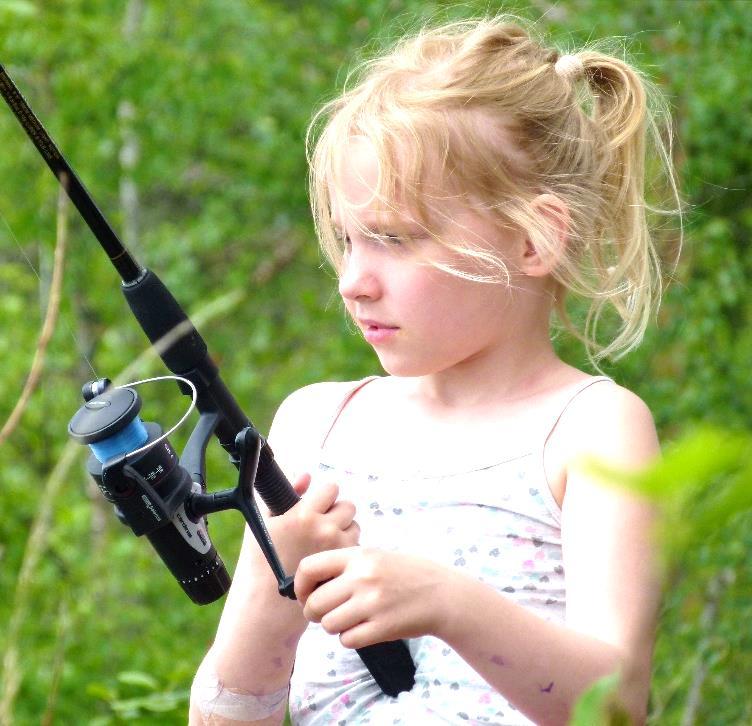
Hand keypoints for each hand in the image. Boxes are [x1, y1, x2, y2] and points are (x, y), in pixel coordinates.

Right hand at [265, 474, 359, 574]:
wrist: (266, 601)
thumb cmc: (260, 560)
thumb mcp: (265, 521)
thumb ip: (288, 492)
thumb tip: (306, 476)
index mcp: (304, 514)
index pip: (331, 489)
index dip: (324, 496)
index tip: (317, 504)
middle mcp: (324, 528)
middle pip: (347, 506)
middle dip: (336, 511)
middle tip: (323, 523)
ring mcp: (336, 547)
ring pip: (354, 526)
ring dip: (343, 529)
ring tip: (325, 541)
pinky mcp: (342, 564)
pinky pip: (354, 546)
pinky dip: (345, 548)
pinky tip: (328, 555)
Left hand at [295, 547, 454, 648]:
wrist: (440, 594)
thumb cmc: (403, 573)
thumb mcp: (374, 556)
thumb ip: (344, 565)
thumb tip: (307, 584)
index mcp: (358, 556)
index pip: (309, 568)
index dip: (299, 585)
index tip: (304, 594)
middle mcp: (362, 577)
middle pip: (314, 603)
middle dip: (314, 612)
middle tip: (325, 613)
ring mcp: (372, 603)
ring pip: (328, 624)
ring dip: (333, 626)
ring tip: (349, 619)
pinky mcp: (382, 627)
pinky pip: (347, 640)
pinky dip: (350, 638)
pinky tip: (363, 628)